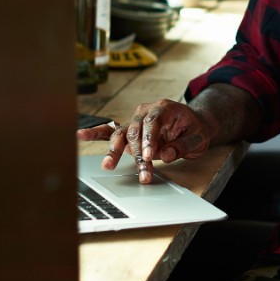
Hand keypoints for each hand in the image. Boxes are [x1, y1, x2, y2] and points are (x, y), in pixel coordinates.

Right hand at [76, 99, 211, 182]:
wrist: (192, 124)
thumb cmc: (194, 129)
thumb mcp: (198, 137)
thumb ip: (183, 145)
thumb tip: (167, 155)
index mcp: (163, 108)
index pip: (152, 122)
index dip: (149, 139)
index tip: (149, 156)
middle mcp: (145, 112)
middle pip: (135, 131)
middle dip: (137, 154)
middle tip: (143, 172)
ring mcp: (134, 121)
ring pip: (121, 135)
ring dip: (115, 152)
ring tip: (108, 165)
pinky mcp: (128, 131)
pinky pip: (110, 131)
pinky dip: (96, 133)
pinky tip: (81, 134)